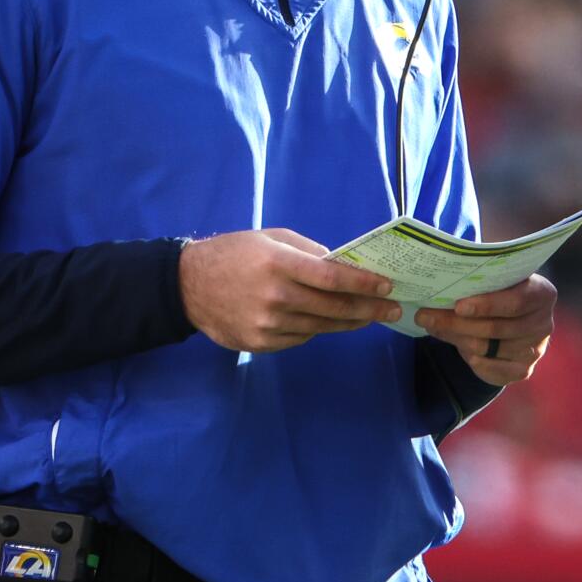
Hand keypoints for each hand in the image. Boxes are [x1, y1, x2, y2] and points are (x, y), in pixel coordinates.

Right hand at [179, 229, 402, 352]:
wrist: (188, 286)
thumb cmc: (235, 254)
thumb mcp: (271, 239)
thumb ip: (309, 252)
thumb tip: (345, 268)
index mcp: (278, 264)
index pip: (332, 278)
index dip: (364, 285)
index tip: (387, 287)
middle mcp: (274, 296)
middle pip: (333, 308)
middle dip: (369, 309)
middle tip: (392, 309)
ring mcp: (267, 324)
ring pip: (321, 327)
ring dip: (349, 322)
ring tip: (369, 317)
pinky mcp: (260, 343)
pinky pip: (300, 338)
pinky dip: (317, 329)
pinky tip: (329, 322)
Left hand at [415, 274, 555, 385]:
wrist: (512, 314)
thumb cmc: (501, 290)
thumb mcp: (499, 278)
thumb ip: (482, 279)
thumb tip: (442, 283)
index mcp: (542, 293)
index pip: (515, 302)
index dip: (487, 305)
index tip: (458, 305)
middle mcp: (544, 323)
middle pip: (496, 328)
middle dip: (457, 323)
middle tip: (426, 316)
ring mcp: (535, 349)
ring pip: (488, 348)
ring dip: (456, 339)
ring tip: (433, 327)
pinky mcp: (524, 369)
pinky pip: (494, 371)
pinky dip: (473, 361)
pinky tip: (457, 348)